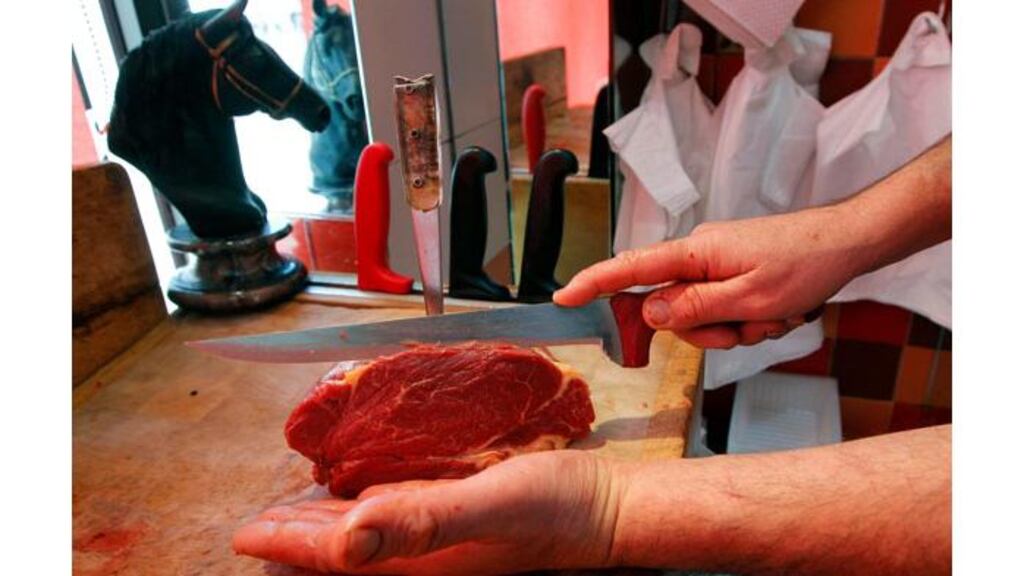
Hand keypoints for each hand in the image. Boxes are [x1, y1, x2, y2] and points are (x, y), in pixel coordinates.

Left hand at [232, 451, 629, 574]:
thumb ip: (421, 521)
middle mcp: (424, 555)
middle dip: (297, 539)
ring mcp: (441, 538)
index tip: (247, 533)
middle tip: (258, 525)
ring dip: (327, 526)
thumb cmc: (554, 508)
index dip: (289, 544)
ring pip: (368, 535)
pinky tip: (364, 496)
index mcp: (420, 559)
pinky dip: (367, 507)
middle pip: (344, 551)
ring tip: (294, 514)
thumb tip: (346, 541)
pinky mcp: (458, 516)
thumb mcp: (489, 507)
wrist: (604, 505)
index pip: (337, 556)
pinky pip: (398, 514)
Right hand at [555, 207, 866, 348]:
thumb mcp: (749, 298)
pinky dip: (750, 322)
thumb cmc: (804, 263)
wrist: (847, 244)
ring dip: (736, 329)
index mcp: (695, 251)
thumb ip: (694, 308)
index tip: (563, 297)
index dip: (594, 284)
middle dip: (706, 331)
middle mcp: (699, 256)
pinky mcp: (733, 276)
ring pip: (701, 318)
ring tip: (771, 317)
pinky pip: (725, 312)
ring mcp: (717, 267)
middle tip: (744, 328)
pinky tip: (779, 313)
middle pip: (670, 309)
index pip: (631, 268)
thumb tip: (648, 313)